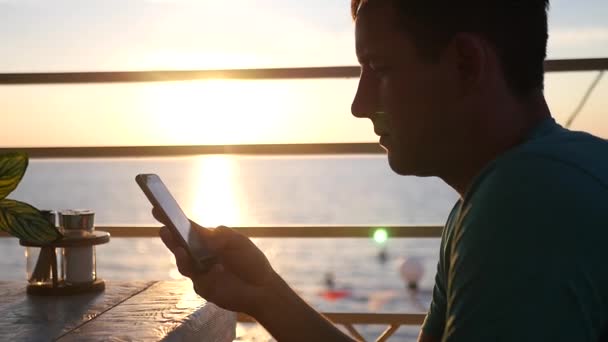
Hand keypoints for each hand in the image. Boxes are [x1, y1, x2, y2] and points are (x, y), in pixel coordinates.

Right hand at [153, 208, 277, 314]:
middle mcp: (200, 254)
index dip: (174, 220)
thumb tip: (196, 230)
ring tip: (176, 244)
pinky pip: (193, 276)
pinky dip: (194, 266)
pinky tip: (198, 261)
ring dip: (178, 252)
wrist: (261, 288)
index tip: (159, 208)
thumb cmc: (250, 261)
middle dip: (170, 235)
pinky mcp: (201, 286)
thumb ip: (216, 236)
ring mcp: (199, 271)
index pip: (188, 229)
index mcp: (209, 240)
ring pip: (182, 261)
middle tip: (162, 227)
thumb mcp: (236, 241)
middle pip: (180, 244)